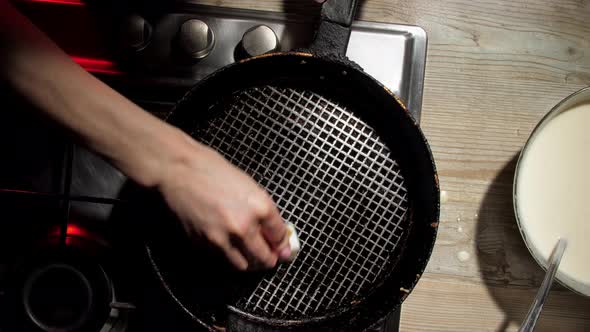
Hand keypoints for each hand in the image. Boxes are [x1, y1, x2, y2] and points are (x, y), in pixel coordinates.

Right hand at [156, 132, 290, 270]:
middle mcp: (243, 226)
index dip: (282, 243)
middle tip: (270, 258)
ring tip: (250, 255)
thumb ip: (262, 210)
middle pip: (265, 257)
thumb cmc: (211, 170)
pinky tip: (227, 245)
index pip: (279, 236)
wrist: (179, 171)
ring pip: (243, 265)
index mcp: (259, 206)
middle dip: (270, 259)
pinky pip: (221, 258)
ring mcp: (222, 238)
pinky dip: (227, 256)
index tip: (282, 247)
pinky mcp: (204, 245)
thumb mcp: (248, 185)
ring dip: (250, 262)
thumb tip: (272, 229)